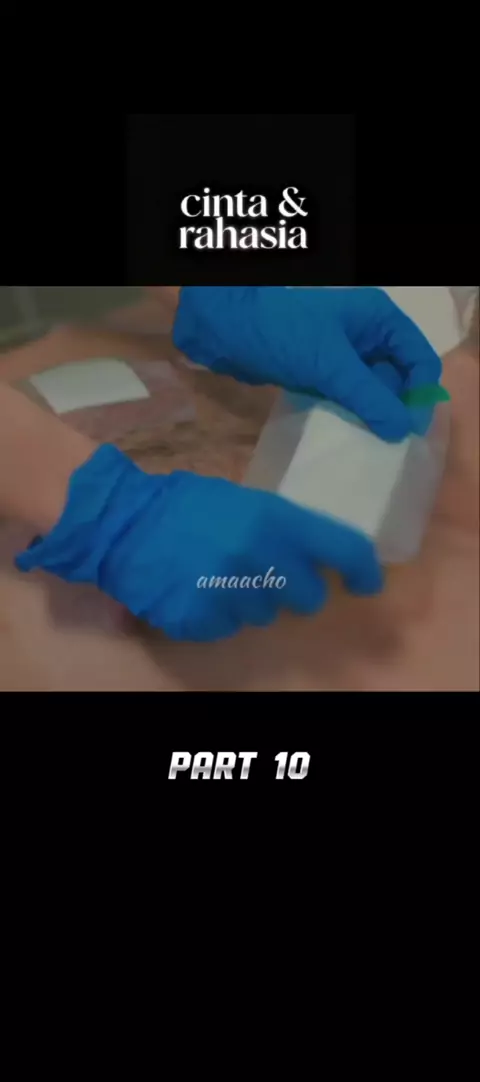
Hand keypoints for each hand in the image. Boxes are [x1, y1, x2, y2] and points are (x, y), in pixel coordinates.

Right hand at [15, 445, 381, 641]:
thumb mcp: (243, 499)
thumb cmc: (182, 504)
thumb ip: (281, 526)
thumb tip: (317, 555)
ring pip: (264, 615)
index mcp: (274, 519)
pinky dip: (215, 614)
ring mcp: (230, 593)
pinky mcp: (202, 620)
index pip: (343, 549)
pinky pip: (226, 627)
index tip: (364, 583)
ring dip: (249, 601)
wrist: (120, 524)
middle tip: (267, 575)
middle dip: (294, 590)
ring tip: (216, 575)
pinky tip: (194, 590)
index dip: (362, 570)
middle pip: (308, 597)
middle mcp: (260, 558)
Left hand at [173, 286, 441, 440]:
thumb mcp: (330, 366)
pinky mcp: (322, 371)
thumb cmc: (282, 334)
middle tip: (389, 445)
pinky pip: (348, 396)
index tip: (409, 431)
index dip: (419, 394)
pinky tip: (348, 437)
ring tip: (371, 446)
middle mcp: (368, 334)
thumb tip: (402, 430)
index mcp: (379, 320)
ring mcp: (344, 353)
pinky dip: (351, 414)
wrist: (225, 328)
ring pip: (373, 390)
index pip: (419, 359)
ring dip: (373, 415)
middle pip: (399, 377)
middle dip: (397, 408)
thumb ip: (368, 397)